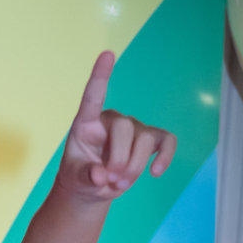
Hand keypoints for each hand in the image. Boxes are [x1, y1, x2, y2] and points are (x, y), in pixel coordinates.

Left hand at [56, 52, 176, 202]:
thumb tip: (101, 177)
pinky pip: (167, 141)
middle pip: (126, 128)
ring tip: (120, 184)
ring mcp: (134, 128)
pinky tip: (156, 172)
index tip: (107, 54)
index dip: (100, 76)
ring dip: (135, 167)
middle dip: (120, 160)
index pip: (93, 96)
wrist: (94, 188)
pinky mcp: (151, 140)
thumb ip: (86, 176)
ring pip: (145, 140)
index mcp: (86, 122)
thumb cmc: (81, 176)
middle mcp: (112, 120)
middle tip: (111, 181)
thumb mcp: (75, 180)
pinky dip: (165, 157)